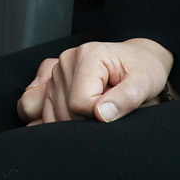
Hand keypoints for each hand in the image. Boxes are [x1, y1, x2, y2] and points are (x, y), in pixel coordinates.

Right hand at [16, 38, 173, 124]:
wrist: (138, 58)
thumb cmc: (143, 70)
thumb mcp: (144, 83)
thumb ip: (126, 99)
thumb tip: (100, 114)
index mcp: (89, 56)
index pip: (79, 103)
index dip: (98, 117)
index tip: (114, 111)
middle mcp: (67, 60)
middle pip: (63, 110)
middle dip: (84, 123)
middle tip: (107, 112)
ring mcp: (55, 70)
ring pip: (48, 112)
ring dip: (68, 123)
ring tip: (92, 113)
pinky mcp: (49, 79)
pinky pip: (34, 104)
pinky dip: (45, 116)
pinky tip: (63, 117)